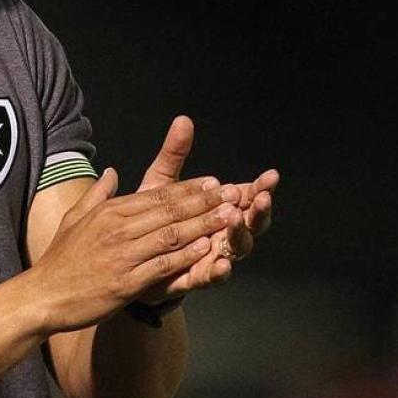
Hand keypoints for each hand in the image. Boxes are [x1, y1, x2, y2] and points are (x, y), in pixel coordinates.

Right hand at [29, 167, 241, 332]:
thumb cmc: (60, 259)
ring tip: (229, 216)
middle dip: (204, 201)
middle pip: (169, 210)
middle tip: (232, 193)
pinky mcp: (125, 282)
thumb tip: (111, 172)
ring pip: (171, 235)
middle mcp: (118, 228)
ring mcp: (122, 255)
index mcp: (110, 211)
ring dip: (203, 224)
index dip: (189, 188)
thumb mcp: (75, 218)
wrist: (43, 296)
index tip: (213, 182)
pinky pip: (162, 265)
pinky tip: (206, 249)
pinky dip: (186, 256)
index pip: (157, 195)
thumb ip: (97, 194)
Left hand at [134, 116, 278, 303]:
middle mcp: (221, 232)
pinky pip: (211, 277)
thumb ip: (174, 155)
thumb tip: (183, 120)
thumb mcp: (161, 182)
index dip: (260, 187)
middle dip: (259, 211)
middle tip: (261, 198)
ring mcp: (212, 255)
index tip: (270, 176)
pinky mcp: (194, 276)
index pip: (246, 195)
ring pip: (237, 248)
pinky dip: (219, 272)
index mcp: (218, 208)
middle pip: (251, 223)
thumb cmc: (151, 217)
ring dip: (240, 235)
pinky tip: (222, 265)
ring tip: (235, 220)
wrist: (127, 255)